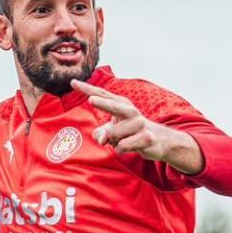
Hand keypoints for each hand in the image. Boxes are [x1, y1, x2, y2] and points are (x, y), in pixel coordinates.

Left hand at [70, 79, 203, 173]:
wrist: (159, 140)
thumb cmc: (130, 132)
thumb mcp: (113, 131)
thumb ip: (102, 132)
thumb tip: (102, 139)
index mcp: (121, 105)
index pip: (102, 95)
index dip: (87, 89)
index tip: (72, 82)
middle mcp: (130, 111)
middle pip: (114, 106)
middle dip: (102, 104)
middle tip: (90, 100)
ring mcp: (139, 124)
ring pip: (113, 135)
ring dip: (113, 142)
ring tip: (124, 140)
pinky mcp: (146, 137)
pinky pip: (122, 147)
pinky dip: (121, 149)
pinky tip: (131, 146)